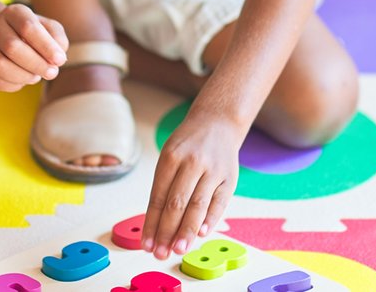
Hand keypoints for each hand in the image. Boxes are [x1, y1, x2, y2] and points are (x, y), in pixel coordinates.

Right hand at [0, 3, 66, 91]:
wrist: (2, 34)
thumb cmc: (33, 32)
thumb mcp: (48, 27)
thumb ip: (57, 39)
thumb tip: (58, 59)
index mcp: (14, 12)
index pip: (28, 27)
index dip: (46, 46)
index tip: (60, 60)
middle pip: (12, 47)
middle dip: (36, 64)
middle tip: (52, 73)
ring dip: (23, 75)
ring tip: (36, 76)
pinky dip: (12, 84)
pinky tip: (23, 81)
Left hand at [144, 111, 242, 258]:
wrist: (219, 122)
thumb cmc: (188, 146)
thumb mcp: (170, 157)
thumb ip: (164, 188)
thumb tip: (157, 226)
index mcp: (171, 157)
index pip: (158, 197)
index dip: (152, 223)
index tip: (146, 244)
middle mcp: (192, 163)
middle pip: (177, 203)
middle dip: (167, 232)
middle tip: (160, 253)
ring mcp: (213, 170)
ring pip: (198, 206)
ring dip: (187, 231)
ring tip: (177, 250)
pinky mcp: (229, 178)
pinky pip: (219, 203)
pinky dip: (210, 220)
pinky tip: (202, 234)